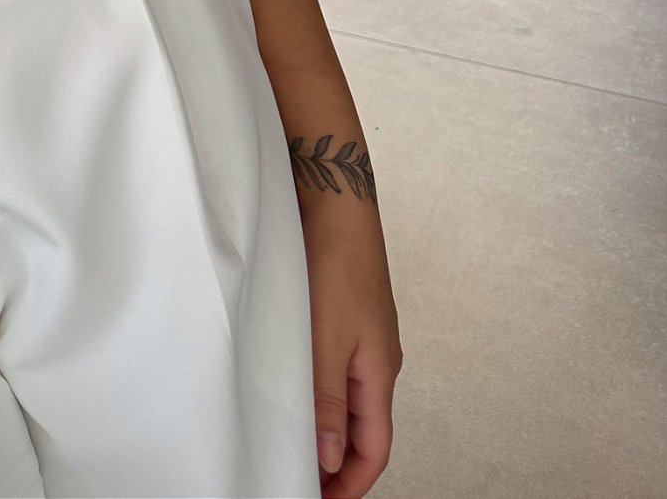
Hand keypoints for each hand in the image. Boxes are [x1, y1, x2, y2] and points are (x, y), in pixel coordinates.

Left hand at [298, 177, 400, 493]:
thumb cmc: (335, 261)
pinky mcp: (342, 314)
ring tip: (287, 442)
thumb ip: (326, 400)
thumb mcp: (327, 337)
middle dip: (334, 462)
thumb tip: (328, 461)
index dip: (349, 483)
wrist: (333, 196)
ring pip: (345, 399)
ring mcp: (360, 336)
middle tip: (296, 477)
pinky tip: (288, 388)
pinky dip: (315, 391)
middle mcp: (375, 360)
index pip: (373, 450)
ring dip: (322, 426)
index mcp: (379, 373)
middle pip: (361, 430)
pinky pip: (332, 368)